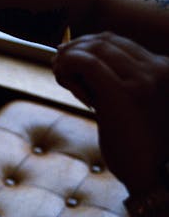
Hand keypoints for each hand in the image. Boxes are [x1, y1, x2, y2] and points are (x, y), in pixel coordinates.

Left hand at [52, 32, 168, 194]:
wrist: (150, 175)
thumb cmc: (135, 146)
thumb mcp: (129, 107)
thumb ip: (113, 85)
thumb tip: (78, 66)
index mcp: (163, 69)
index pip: (118, 42)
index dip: (87, 44)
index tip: (67, 55)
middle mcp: (157, 69)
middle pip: (105, 41)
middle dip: (75, 48)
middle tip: (57, 61)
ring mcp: (142, 79)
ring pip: (94, 49)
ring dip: (69, 57)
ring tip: (57, 71)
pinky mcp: (122, 93)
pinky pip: (86, 63)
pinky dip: (68, 65)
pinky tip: (61, 77)